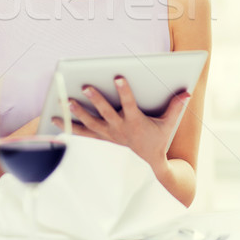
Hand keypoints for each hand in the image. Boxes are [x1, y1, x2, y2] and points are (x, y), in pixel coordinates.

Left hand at [52, 77, 189, 172]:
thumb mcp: (168, 124)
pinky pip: (81, 134)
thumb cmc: (158, 140)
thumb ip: (176, 107)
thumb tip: (186, 91)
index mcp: (135, 122)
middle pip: (105, 113)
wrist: (148, 163)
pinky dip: (68, 128)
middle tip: (85, 85)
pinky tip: (53, 120)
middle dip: (95, 99)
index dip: (124, 90)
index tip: (117, 76)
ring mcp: (107, 136)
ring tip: (65, 102)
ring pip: (90, 123)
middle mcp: (119, 129)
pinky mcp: (100, 140)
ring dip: (77, 113)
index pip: (129, 103)